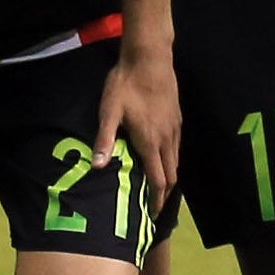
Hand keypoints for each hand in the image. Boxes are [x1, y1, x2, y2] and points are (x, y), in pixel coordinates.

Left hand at [97, 43, 183, 217]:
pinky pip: (176, 147)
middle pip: (172, 174)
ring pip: (176, 161)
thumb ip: (104, 139)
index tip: (154, 215)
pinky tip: (161, 159)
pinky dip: (171, 160)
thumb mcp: (109, 111)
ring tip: (158, 188)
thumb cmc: (125, 84)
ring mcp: (175, 128)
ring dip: (169, 177)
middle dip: (165, 194)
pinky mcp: (177, 118)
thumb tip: (98, 167)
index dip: (158, 200)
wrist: (150, 58)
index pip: (159, 179)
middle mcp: (167, 139)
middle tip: (155, 207)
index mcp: (150, 141)